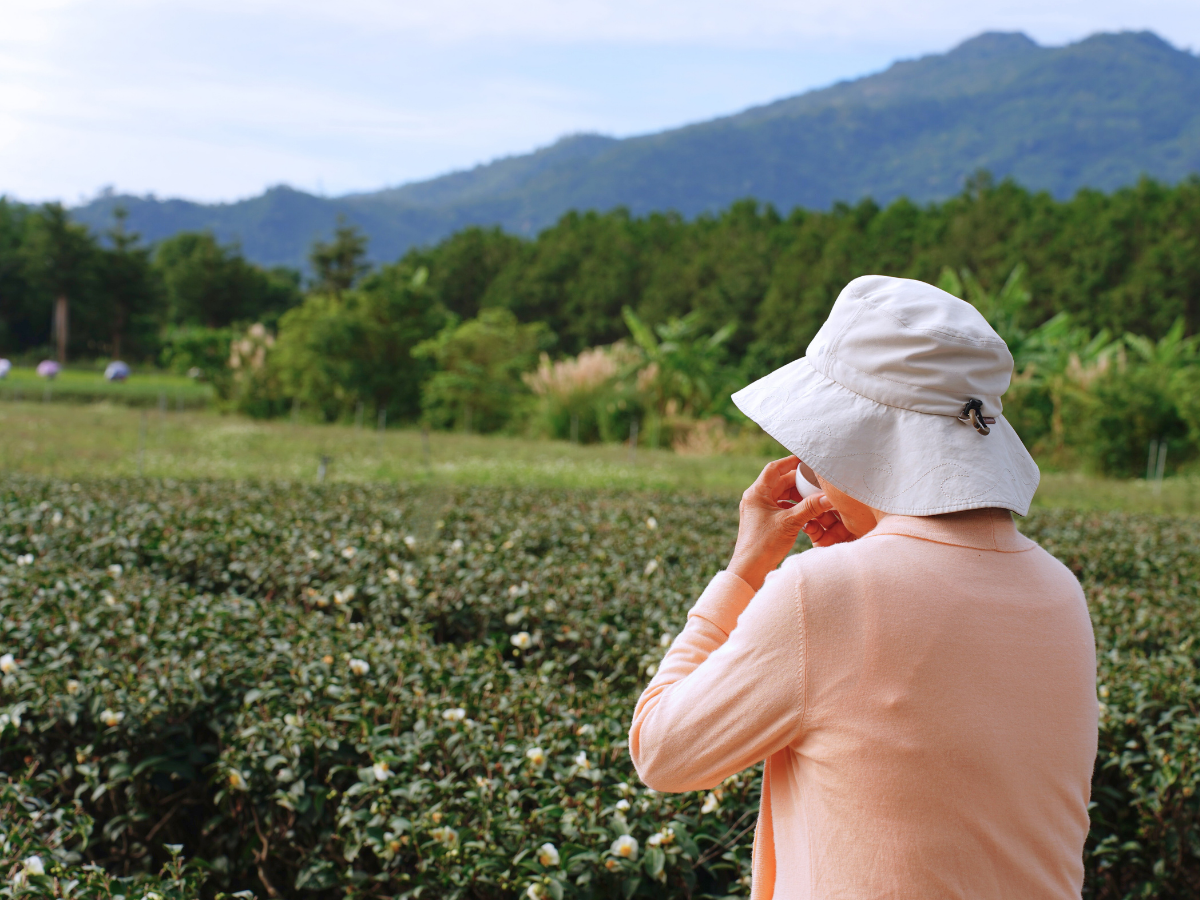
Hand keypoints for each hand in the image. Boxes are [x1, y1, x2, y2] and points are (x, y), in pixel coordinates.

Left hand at [726, 456, 856, 590]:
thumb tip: (828, 497)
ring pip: (782, 495)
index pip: (774, 469)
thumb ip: (810, 507)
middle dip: (799, 481)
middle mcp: (755, 498)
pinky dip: (794, 507)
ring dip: (798, 495)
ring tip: (816, 496)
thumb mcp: (790, 523)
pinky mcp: (763, 520)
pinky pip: (781, 507)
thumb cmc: (764, 545)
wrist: (749, 570)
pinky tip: (807, 511)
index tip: (808, 459)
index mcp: (756, 493)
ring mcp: (759, 509)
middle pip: (780, 482)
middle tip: (818, 481)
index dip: (791, 462)